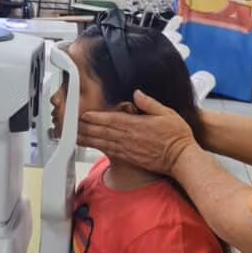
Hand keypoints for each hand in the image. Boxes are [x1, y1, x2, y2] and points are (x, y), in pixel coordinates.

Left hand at [78, 90, 194, 174]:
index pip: (111, 119)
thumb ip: (149, 103)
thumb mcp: (167, 113)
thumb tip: (136, 93)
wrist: (182, 159)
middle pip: (102, 131)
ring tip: (72, 134)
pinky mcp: (129, 158)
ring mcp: (128, 149)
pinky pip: (109, 152)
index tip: (83, 114)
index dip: (95, 117)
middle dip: (84, 127)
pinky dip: (96, 147)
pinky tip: (88, 145)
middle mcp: (129, 138)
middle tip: (69, 124)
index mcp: (137, 125)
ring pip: (102, 142)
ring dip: (86, 138)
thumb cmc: (177, 136)